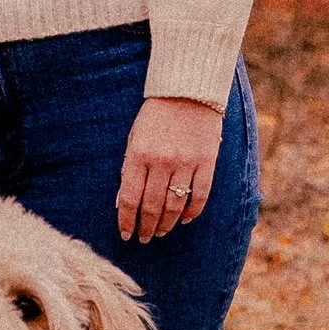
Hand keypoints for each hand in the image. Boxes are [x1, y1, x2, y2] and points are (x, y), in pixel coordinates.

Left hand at [117, 94, 223, 242]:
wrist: (188, 91)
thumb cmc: (156, 116)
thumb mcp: (134, 138)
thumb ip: (128, 169)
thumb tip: (122, 203)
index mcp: (139, 155)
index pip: (129, 198)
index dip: (126, 221)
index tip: (126, 234)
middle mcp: (161, 161)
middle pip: (152, 206)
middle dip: (146, 227)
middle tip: (144, 238)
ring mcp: (186, 163)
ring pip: (175, 205)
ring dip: (166, 224)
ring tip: (160, 232)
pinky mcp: (206, 162)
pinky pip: (200, 195)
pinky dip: (191, 212)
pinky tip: (183, 220)